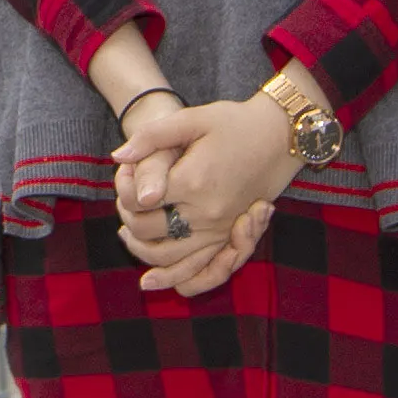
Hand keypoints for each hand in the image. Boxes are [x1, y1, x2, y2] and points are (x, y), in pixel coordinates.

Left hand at [113, 92, 298, 298]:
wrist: (279, 136)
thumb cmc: (234, 123)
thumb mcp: (191, 118)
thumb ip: (151, 137)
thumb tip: (118, 157)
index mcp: (192, 182)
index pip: (138, 201)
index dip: (123, 187)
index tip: (124, 173)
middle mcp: (206, 212)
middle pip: (149, 230)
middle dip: (128, 218)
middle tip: (121, 202)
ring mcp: (220, 229)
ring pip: (170, 257)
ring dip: (142, 251)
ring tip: (126, 237)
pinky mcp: (230, 236)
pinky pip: (202, 270)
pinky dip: (176, 278)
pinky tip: (154, 278)